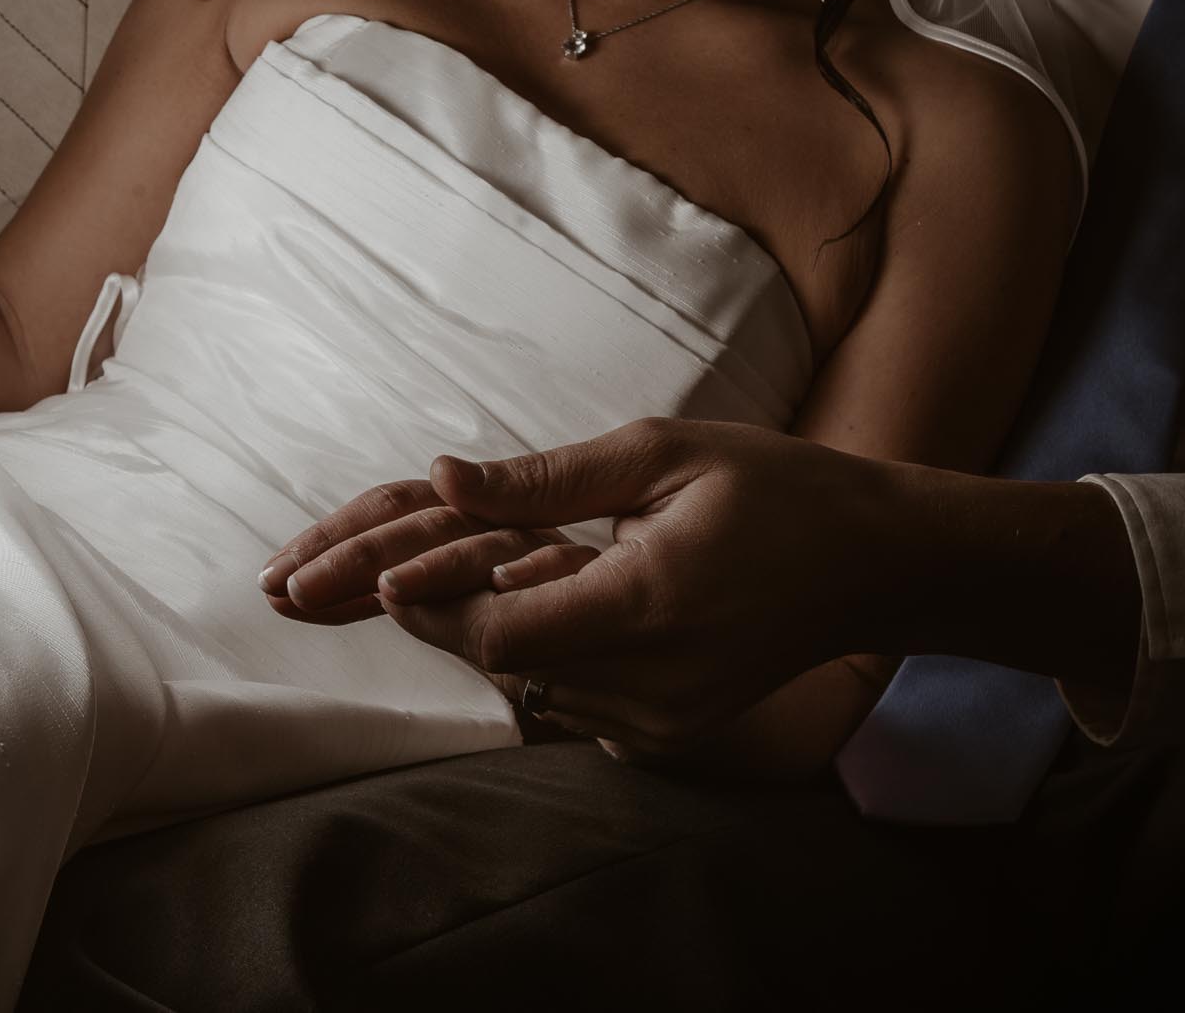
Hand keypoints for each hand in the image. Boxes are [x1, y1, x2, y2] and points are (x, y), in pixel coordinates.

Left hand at [264, 417, 1141, 762]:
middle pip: (496, 662)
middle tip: (309, 584)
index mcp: (651, 605)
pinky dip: (517, 650)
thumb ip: (547, 480)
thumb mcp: (663, 455)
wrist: (875, 566)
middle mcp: (651, 681)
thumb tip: (440, 478)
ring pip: (522, 684)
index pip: (504, 627)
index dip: (430, 601)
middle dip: (409, 616)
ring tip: (364, 589)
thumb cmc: (777, 489)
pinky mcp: (666, 729)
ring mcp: (661, 717)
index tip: (363, 573)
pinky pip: (564, 695)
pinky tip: (481, 607)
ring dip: (458, 632)